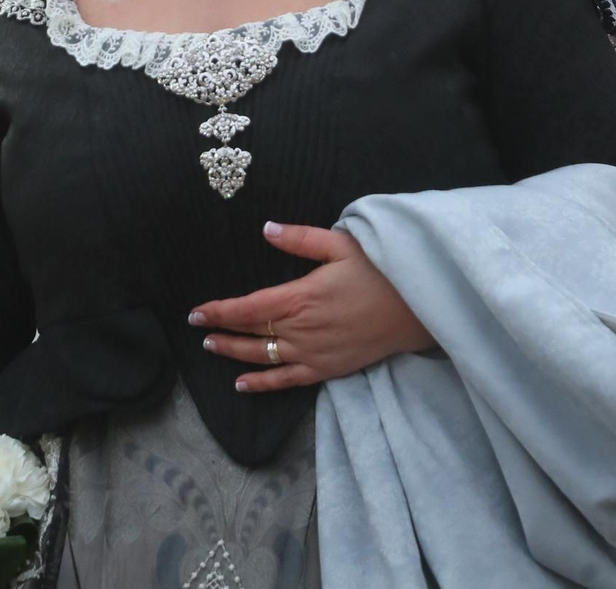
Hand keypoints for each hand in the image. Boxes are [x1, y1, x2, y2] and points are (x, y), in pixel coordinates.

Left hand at [188, 221, 433, 392]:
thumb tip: (266, 229)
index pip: (248, 307)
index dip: (220, 310)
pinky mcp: (328, 369)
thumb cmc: (381, 272)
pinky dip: (263, 384)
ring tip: (212, 347)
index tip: (196, 311)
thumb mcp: (342, 245)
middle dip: (222, 330)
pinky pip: (288, 380)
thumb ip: (300, 239)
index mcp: (301, 297)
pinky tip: (243, 385)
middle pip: (252, 332)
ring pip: (264, 357)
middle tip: (199, 327)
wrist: (419, 309)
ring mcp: (314, 353)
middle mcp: (302, 330)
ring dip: (235, 354)